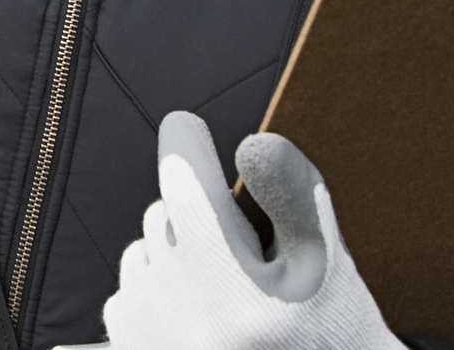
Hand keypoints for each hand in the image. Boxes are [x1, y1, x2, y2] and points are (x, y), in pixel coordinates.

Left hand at [100, 111, 403, 349]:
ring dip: (172, 255)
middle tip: (238, 248)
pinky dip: (156, 291)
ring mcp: (151, 345)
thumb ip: (294, 196)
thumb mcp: (326, 261)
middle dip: (193, 215)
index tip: (186, 126)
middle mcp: (187, 328)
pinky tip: (198, 315)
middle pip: (163, 219)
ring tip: (222, 292)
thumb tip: (251, 145)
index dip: (185, 147)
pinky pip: (127, 292)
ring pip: (142, 252)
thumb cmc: (327, 327)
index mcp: (241, 300)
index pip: (189, 194)